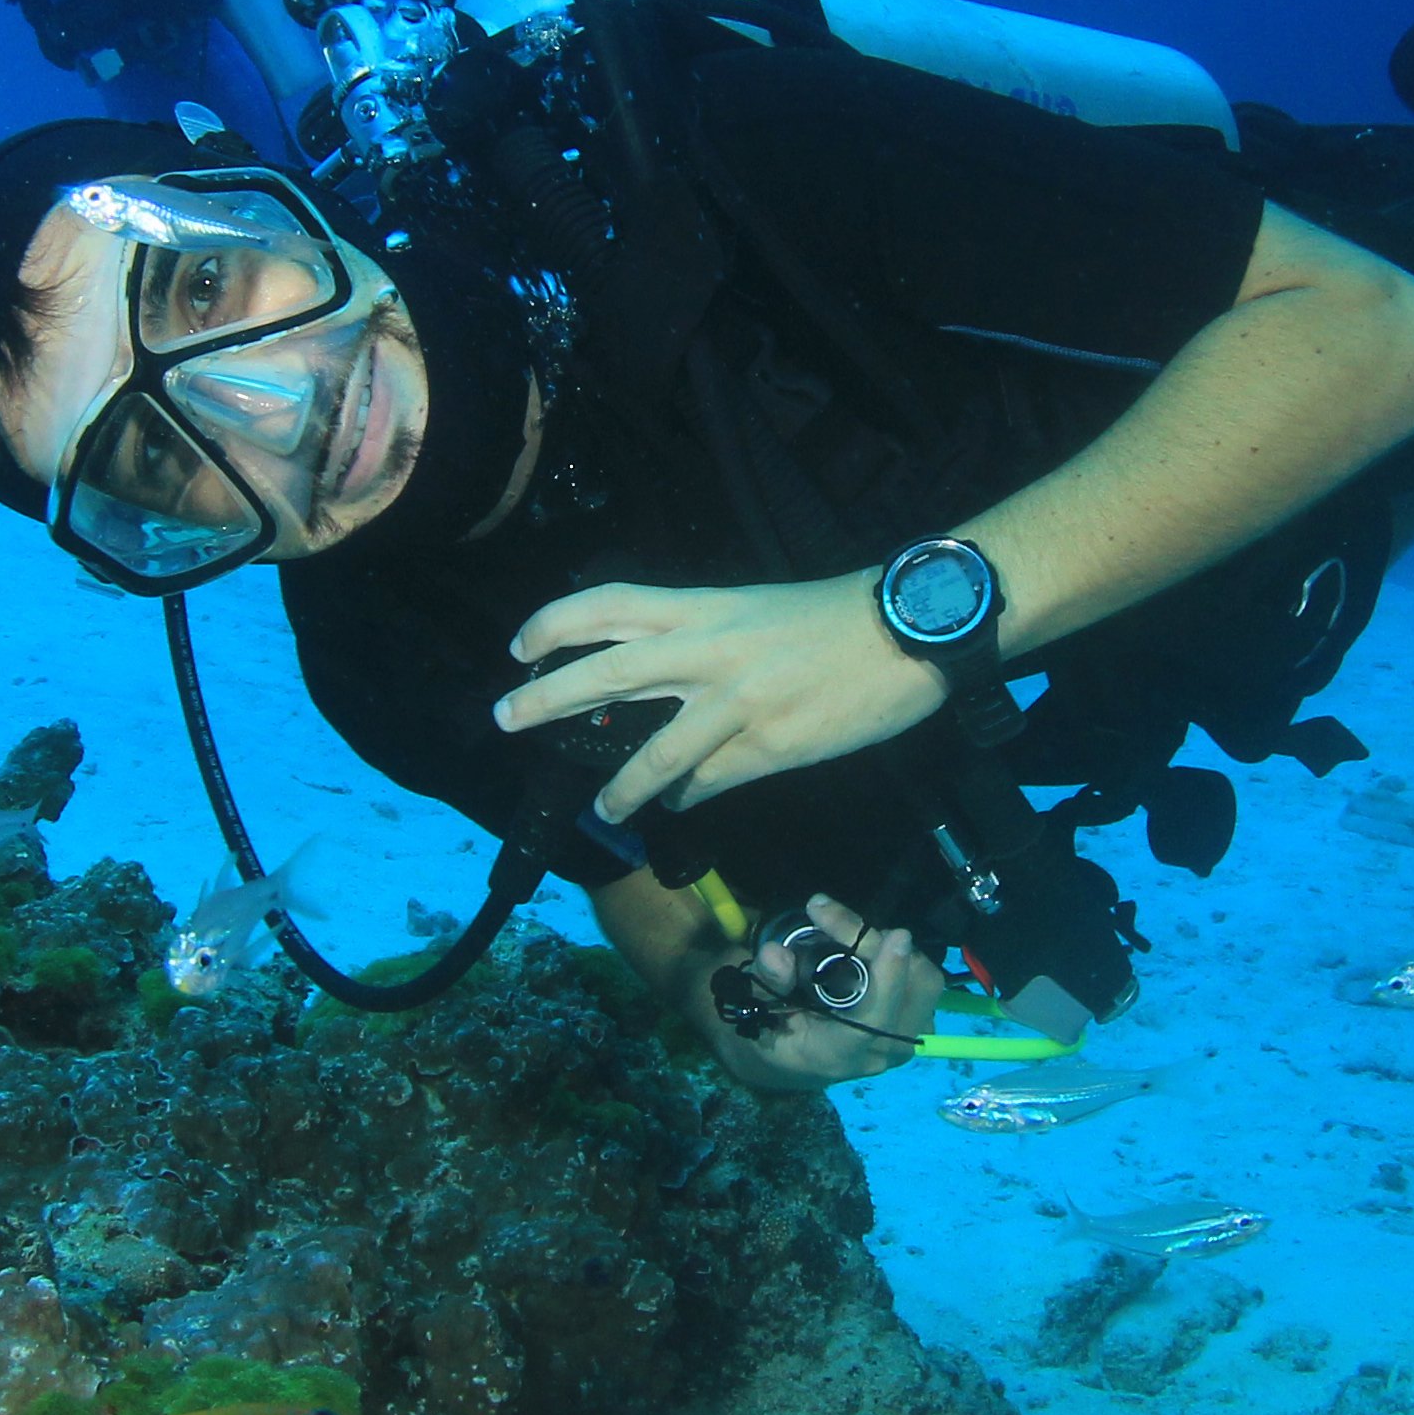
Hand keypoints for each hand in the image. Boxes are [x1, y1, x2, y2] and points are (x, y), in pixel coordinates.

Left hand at [498, 574, 951, 822]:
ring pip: (653, 752)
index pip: (609, 605)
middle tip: (505, 719)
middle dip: (546, 699)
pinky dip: (686, 797)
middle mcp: (710, 650)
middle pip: (606, 672)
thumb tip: (657, 677)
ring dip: (618, 787)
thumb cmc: (836, 615)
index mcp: (706, 606)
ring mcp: (737, 702)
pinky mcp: (771, 747)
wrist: (908, 630)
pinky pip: (709, 782)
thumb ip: (705, 636)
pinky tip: (679, 806)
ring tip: (600, 809)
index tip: (520, 647)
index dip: (555, 623)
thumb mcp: (757, 608)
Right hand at [689, 894, 945, 1095]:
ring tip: (851, 936)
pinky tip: (869, 951)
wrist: (800, 1057)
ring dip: (892, 947)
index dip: (888, 979)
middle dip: (879, 944)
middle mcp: (879, 1052)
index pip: (873, 1022)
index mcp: (837, 1054)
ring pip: (924, 981)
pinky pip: (926, 982)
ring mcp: (905, 1040)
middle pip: (910, 991)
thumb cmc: (777, 1029)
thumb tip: (776, 954)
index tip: (897, 935)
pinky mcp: (918, 1025)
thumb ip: (768, 980)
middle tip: (830, 918)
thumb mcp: (757, 1008)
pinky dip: (903, 956)